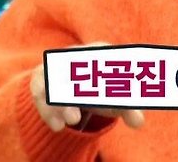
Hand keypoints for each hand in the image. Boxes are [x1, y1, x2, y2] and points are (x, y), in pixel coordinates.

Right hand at [29, 43, 144, 132]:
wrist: (78, 85)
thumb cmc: (103, 90)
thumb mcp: (116, 99)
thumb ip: (128, 108)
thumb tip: (138, 122)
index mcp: (99, 52)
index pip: (100, 54)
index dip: (100, 68)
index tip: (103, 88)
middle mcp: (75, 54)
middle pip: (73, 68)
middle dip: (74, 91)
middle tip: (77, 117)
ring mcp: (56, 65)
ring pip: (53, 80)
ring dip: (57, 102)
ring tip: (67, 123)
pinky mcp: (41, 76)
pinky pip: (39, 90)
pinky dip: (47, 109)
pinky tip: (57, 126)